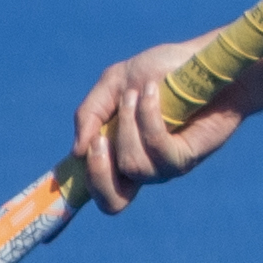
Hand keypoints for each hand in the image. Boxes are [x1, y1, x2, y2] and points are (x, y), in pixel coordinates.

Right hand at [72, 41, 245, 213]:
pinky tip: (154, 93)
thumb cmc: (164, 71)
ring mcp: (165, 165)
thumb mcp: (116, 82)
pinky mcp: (187, 155)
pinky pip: (159, 149)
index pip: (98, 191)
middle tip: (100, 138)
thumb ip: (90, 113)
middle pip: (113, 202)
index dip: (77, 197)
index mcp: (120, 153)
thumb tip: (78, 150)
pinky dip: (149, 118)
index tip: (55, 191)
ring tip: (137, 92)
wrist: (207, 60)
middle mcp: (142, 167)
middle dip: (98, 172)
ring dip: (128, 125)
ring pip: (132, 166)